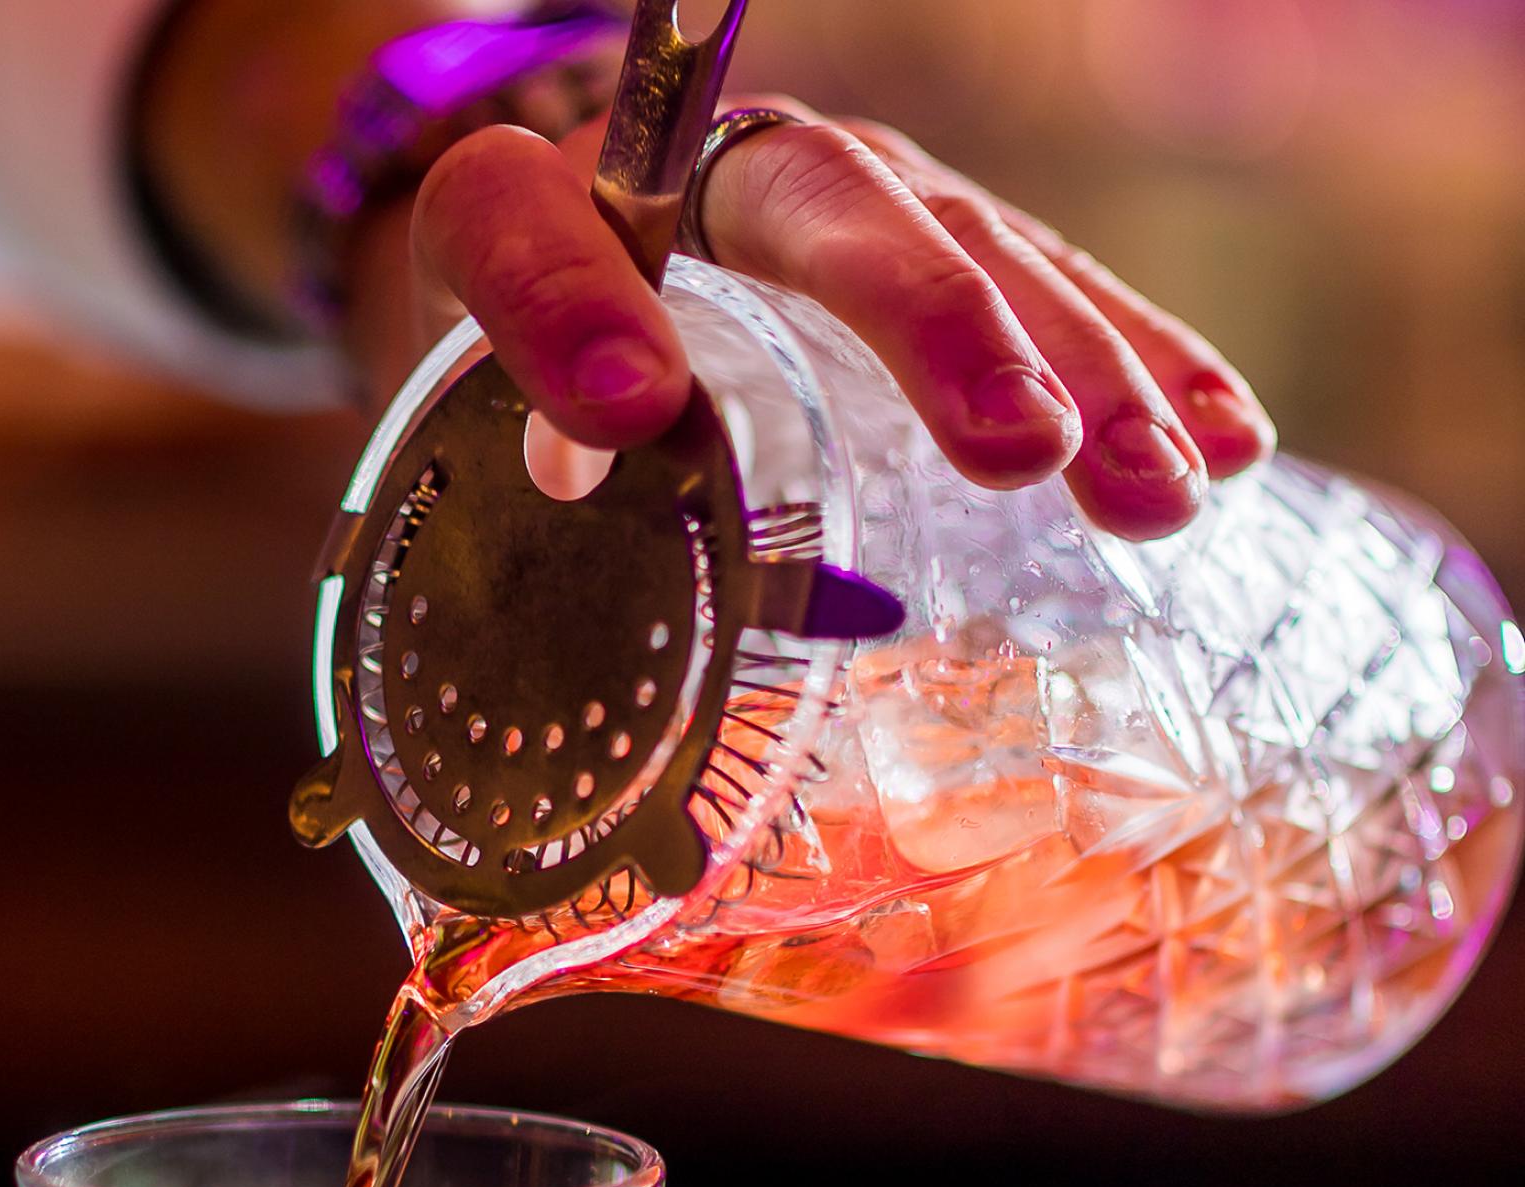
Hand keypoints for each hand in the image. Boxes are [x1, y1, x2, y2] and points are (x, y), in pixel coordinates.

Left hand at [351, 105, 1273, 540]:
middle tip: (1024, 455)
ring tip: (1160, 490)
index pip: (552, 221)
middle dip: (946, 330)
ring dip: (1089, 372)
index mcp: (597, 188)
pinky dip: (1145, 363)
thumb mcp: (480, 355)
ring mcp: (874, 206)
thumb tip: (601, 438)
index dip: (581, 302)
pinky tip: (1229, 440)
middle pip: (853, 210)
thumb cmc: (539, 329)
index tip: (626, 413)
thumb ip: (517, 384)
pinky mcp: (954, 258)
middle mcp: (752, 172)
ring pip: (992, 252)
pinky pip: (1063, 290)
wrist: (595, 235)